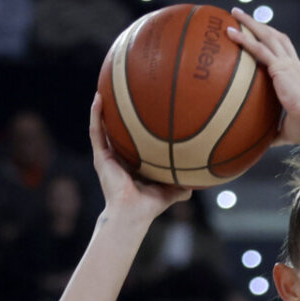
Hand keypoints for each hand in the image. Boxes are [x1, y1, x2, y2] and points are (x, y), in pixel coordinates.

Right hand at [90, 93, 190, 219]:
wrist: (132, 214)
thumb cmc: (150, 206)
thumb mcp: (172, 191)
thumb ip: (184, 184)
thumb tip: (202, 178)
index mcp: (133, 164)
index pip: (134, 141)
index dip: (137, 126)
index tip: (144, 108)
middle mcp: (119, 158)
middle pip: (118, 130)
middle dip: (119, 112)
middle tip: (124, 91)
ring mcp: (108, 157)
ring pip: (103, 126)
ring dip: (103, 108)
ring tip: (105, 86)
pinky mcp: (100, 157)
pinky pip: (96, 131)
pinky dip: (96, 115)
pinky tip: (99, 98)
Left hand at [226, 9, 299, 145]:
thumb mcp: (288, 130)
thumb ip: (276, 133)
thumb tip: (266, 143)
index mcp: (297, 74)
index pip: (285, 51)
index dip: (274, 41)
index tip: (262, 35)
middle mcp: (293, 64)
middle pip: (276, 36)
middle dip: (260, 25)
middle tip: (243, 17)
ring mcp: (287, 63)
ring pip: (267, 35)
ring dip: (250, 23)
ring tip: (235, 14)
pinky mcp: (281, 67)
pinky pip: (259, 48)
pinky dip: (244, 38)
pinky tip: (231, 33)